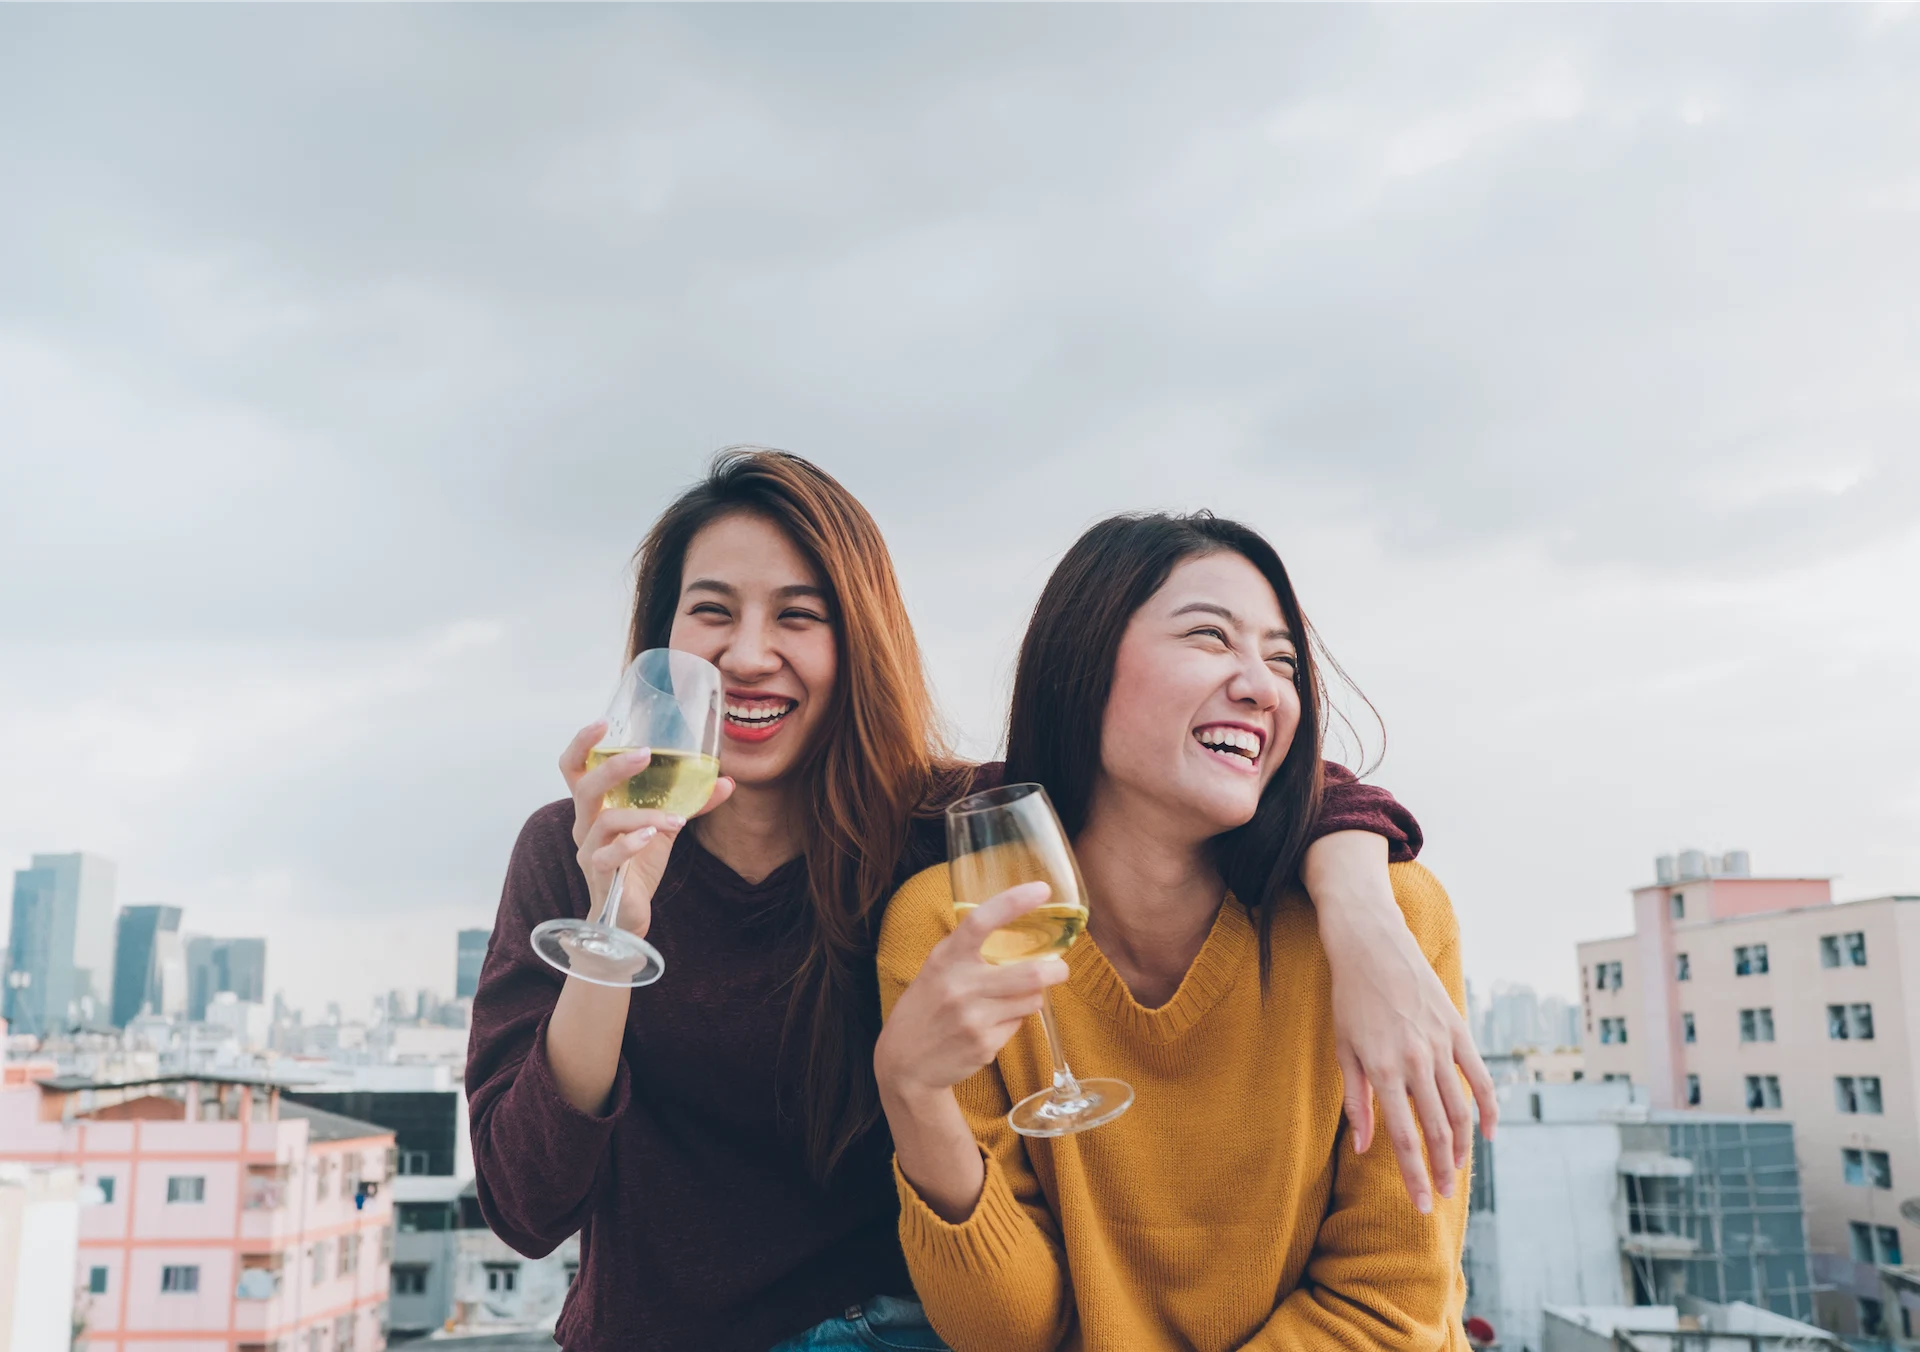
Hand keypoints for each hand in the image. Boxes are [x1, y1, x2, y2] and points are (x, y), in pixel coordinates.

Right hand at [559, 721, 734, 936]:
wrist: (626, 914)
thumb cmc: (638, 865)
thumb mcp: (664, 828)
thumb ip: (687, 804)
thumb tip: (726, 781)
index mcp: (595, 808)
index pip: (575, 769)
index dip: (582, 744)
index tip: (602, 722)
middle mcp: (585, 825)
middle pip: (585, 788)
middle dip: (614, 768)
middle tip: (645, 755)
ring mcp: (589, 851)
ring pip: (606, 821)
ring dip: (644, 816)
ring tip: (677, 819)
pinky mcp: (600, 876)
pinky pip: (608, 856)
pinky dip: (631, 843)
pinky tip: (653, 836)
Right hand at [875, 883, 1070, 1105]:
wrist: (904, 1063)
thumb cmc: (925, 1008)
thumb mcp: (936, 970)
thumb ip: (968, 953)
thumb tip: (1019, 937)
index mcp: (945, 958)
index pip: (980, 921)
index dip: (1013, 901)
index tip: (1042, 889)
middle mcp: (959, 986)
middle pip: (1030, 973)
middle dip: (1056, 970)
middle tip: (1060, 968)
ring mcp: (973, 1018)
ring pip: (1031, 1000)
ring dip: (1031, 997)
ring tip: (1013, 999)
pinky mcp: (984, 1046)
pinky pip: (1018, 1025)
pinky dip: (1013, 1021)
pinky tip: (990, 1026)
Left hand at [1324, 910, 1496, 1213]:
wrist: (1371, 945)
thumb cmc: (1350, 999)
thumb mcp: (1343, 1050)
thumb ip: (1356, 1101)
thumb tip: (1364, 1147)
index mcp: (1382, 1069)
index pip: (1404, 1138)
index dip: (1415, 1176)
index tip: (1423, 1205)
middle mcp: (1416, 1060)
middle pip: (1436, 1131)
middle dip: (1440, 1171)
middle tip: (1442, 1197)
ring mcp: (1440, 1045)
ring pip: (1460, 1110)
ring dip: (1460, 1147)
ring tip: (1455, 1171)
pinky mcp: (1458, 1030)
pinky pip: (1481, 1077)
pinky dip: (1488, 1109)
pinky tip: (1487, 1134)